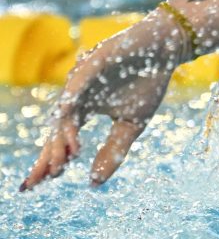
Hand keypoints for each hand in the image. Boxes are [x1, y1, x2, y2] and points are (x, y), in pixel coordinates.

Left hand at [21, 10, 184, 189]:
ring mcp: (83, 80)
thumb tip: (93, 183)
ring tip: (61, 161)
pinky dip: (72, 104)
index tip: (36, 186)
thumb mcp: (130, 127)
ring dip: (62, 137)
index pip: (61, 140)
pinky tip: (66, 120)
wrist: (163, 52)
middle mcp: (78, 96)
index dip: (49, 162)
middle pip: (57, 130)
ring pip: (65, 112)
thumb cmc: (146, 85)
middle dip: (48, 156)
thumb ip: (113, 152)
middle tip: (41, 180)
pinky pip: (79, 85)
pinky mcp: (93, 63)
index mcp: (84, 110)